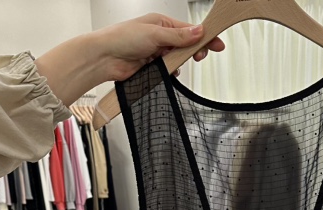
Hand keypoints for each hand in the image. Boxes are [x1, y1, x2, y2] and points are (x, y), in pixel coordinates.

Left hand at [97, 14, 225, 80]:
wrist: (105, 58)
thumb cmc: (122, 38)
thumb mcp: (155, 33)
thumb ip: (178, 36)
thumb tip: (198, 32)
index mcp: (162, 23)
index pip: (189, 30)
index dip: (204, 37)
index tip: (217, 44)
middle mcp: (161, 37)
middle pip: (186, 45)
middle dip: (194, 51)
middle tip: (199, 57)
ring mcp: (157, 52)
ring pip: (178, 59)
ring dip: (180, 62)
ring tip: (175, 63)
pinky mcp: (153, 67)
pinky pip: (169, 71)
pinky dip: (171, 72)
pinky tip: (169, 72)